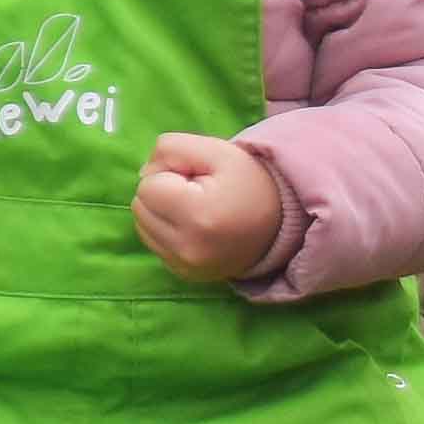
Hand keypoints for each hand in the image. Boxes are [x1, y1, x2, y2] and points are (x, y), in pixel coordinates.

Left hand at [132, 131, 288, 284]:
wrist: (282, 224)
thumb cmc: (249, 181)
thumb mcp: (216, 150)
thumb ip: (170, 149)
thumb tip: (143, 173)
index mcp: (198, 216)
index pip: (147, 186)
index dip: (169, 173)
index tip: (197, 178)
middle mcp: (188, 248)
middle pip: (140, 207)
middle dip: (162, 193)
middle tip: (197, 192)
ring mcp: (186, 266)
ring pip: (142, 226)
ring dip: (160, 212)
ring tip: (195, 209)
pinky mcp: (185, 274)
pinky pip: (154, 245)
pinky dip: (166, 232)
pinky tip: (194, 226)